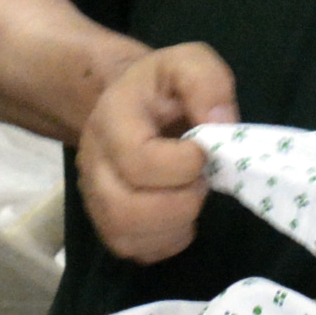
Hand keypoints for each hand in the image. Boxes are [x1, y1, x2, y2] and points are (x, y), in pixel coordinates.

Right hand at [79, 40, 235, 262]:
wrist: (127, 104)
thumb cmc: (161, 88)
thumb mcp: (187, 62)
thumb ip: (207, 83)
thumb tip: (221, 125)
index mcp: (111, 120)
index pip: (139, 161)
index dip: (184, 164)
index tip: (203, 150)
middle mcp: (93, 164)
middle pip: (125, 209)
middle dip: (180, 202)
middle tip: (201, 180)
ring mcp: (95, 199)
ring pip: (125, 236)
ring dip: (175, 225)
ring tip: (192, 196)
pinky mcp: (108, 225)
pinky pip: (135, 251)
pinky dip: (168, 242)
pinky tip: (181, 216)